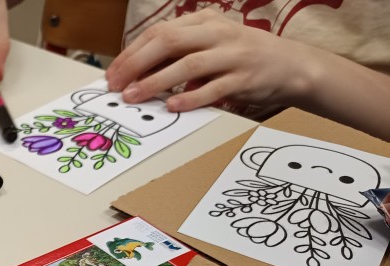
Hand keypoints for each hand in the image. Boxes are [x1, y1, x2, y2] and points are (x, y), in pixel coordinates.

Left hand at [105, 9, 314, 112]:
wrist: (290, 66)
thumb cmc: (241, 57)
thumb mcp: (208, 45)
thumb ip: (177, 55)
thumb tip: (136, 73)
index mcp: (205, 21)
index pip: (160, 32)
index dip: (132, 53)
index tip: (113, 73)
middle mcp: (218, 34)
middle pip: (169, 42)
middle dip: (137, 64)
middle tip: (116, 85)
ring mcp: (233, 55)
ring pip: (188, 65)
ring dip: (156, 82)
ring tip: (133, 97)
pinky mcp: (244, 78)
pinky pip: (213, 89)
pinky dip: (190, 98)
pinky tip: (171, 106)